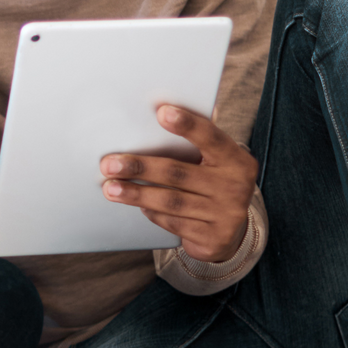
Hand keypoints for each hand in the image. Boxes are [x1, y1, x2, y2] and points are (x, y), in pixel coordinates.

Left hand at [100, 105, 256, 261]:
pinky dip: (152, 212)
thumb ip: (199, 140)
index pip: (211, 137)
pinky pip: (173, 222)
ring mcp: (225, 214)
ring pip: (170, 201)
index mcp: (237, 160)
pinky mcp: (212, 238)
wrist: (232, 230)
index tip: (161, 112)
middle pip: (179, 172)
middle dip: (140, 166)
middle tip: (110, 164)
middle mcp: (235, 186)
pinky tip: (138, 204)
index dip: (187, 124)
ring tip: (111, 188)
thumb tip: (164, 110)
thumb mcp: (217, 162)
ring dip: (136, 193)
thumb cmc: (215, 184)